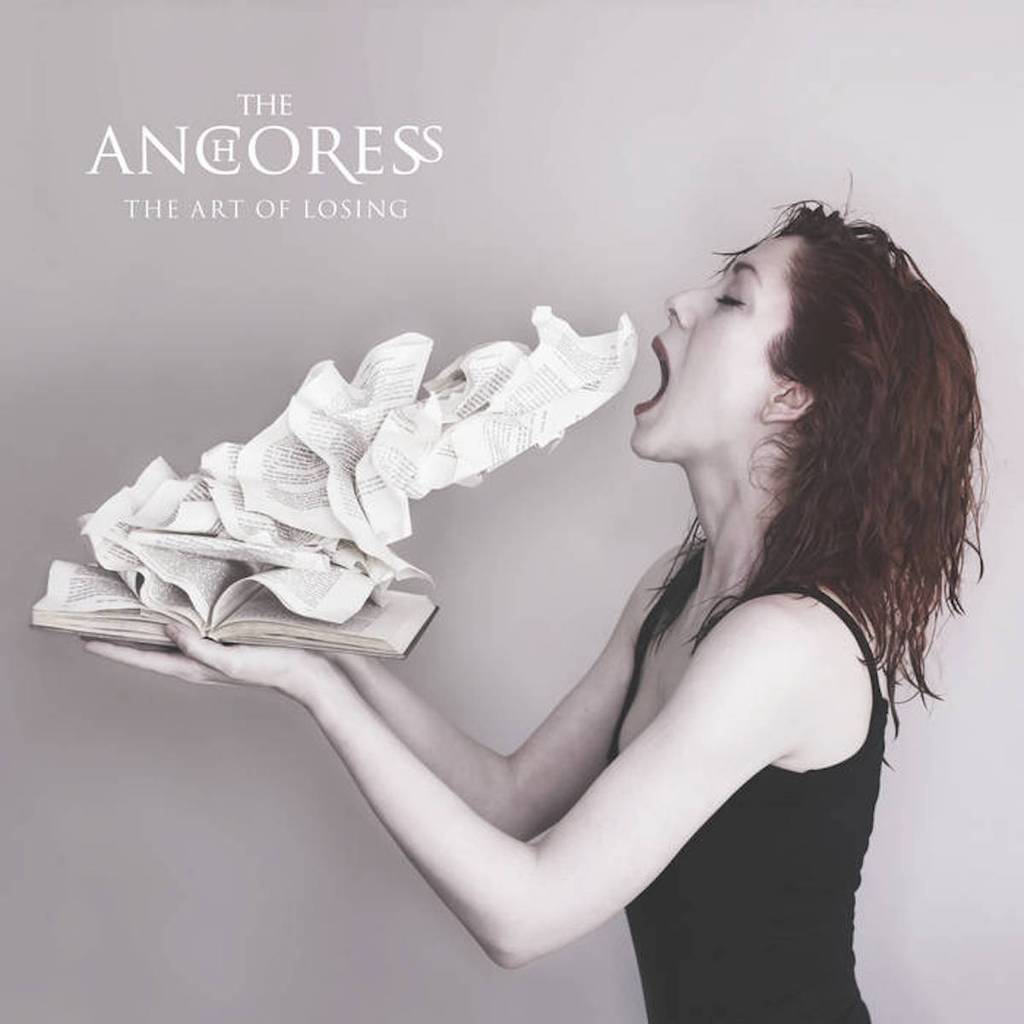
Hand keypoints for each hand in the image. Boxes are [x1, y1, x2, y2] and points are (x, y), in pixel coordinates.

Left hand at [82, 623, 334, 706]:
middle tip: (99, 613)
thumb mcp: (232, 663)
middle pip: (152, 644)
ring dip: (149, 619)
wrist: (312, 669)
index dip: (113, 648)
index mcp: (195, 666)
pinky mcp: (229, 634)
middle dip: (125, 631)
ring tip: (127, 602)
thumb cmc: (274, 668)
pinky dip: (178, 610)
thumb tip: (165, 628)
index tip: (82, 637)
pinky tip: (176, 597)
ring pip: (170, 631)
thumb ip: (199, 648)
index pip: (144, 657)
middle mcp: (198, 656)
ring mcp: (214, 645)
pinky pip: (193, 621)